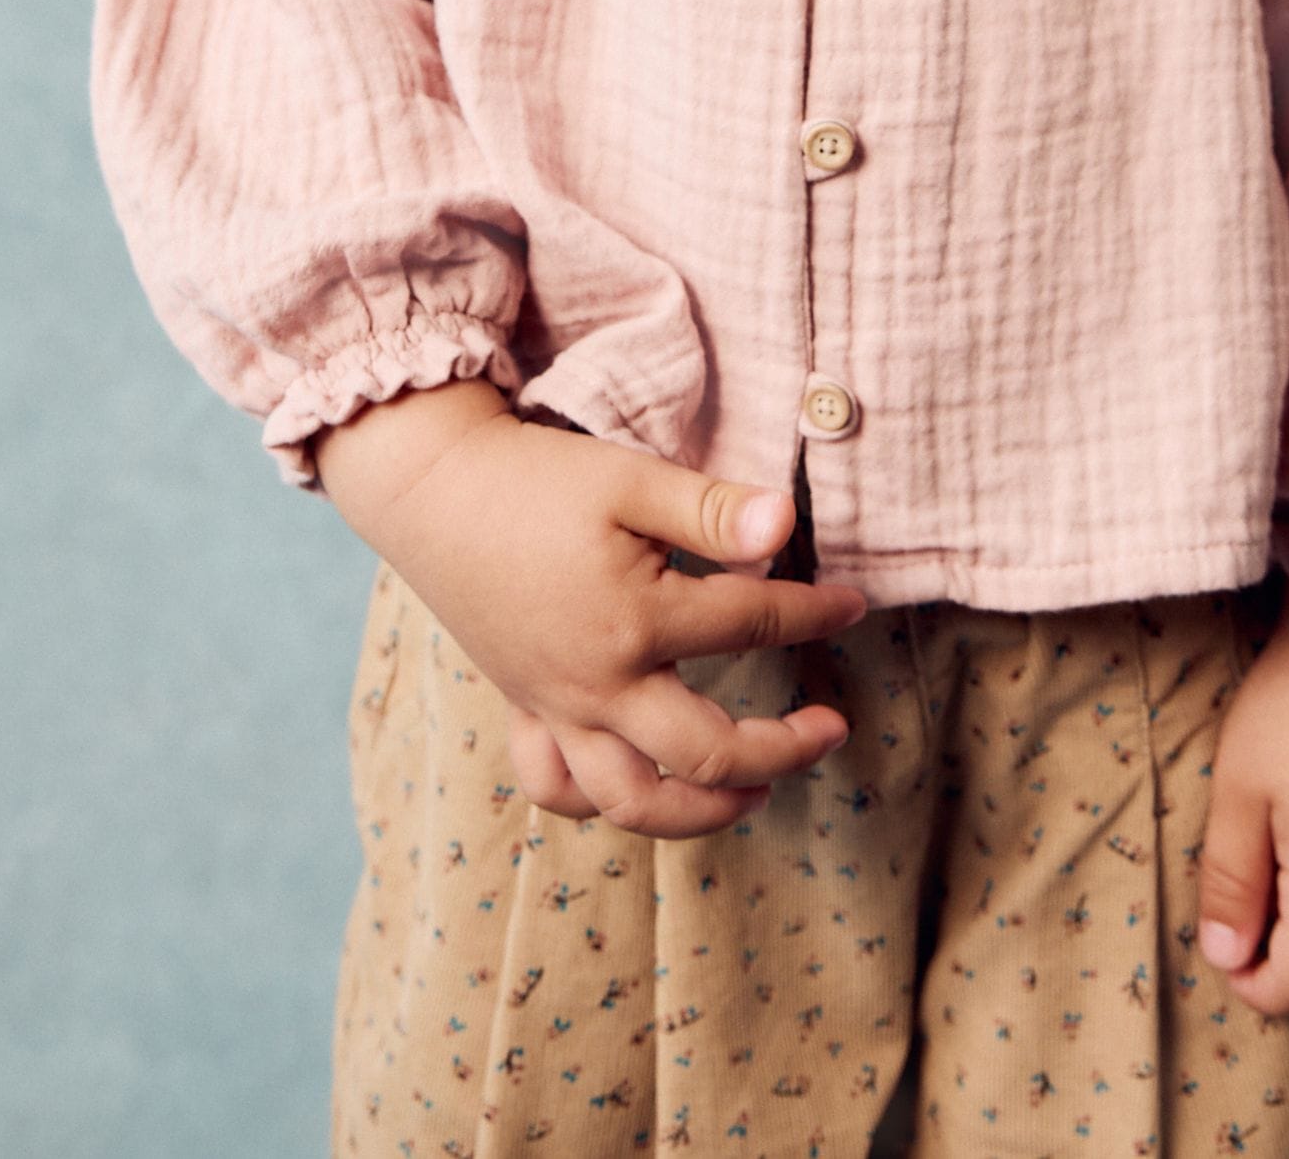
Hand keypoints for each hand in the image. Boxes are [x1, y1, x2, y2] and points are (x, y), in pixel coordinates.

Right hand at [316, 381, 867, 840]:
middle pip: (706, 749)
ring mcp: (555, 706)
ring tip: (750, 794)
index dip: (814, 614)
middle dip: (780, 752)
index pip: (753, 624)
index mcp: (635, 621)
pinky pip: (557, 787)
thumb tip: (786, 527)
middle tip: (829, 732)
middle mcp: (596, 684)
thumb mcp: (630, 479)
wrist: (434, 489)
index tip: (854, 604)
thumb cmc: (536, 478)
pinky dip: (599, 804)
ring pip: (631, 800)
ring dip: (700, 811)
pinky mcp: (524, 708)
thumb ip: (711, 510)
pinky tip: (641, 789)